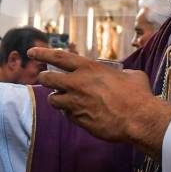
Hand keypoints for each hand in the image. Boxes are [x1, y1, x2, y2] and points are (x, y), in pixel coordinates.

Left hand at [29, 47, 170, 157]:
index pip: (59, 57)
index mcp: (89, 69)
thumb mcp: (131, 75)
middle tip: (44, 79)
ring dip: (56, 99)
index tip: (31, 52)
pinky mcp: (78, 120)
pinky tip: (79, 112)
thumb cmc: (138, 95)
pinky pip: (66, 115)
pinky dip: (69, 112)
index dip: (43, 53)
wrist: (139, 119)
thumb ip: (120, 73)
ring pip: (53, 100)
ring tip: (64, 99)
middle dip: (43, 78)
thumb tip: (122, 75)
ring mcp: (76, 103)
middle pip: (48, 79)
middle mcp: (78, 84)